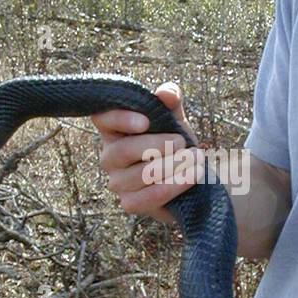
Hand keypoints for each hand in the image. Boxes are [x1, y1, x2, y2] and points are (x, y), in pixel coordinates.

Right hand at [91, 82, 200, 224]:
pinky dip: (172, 186)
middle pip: (122, 151)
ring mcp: (117, 182)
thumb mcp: (175, 118)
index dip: (120, 119)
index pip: (102, 118)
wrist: (192, 176)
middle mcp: (109, 156)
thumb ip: (170, 102)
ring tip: (195, 159)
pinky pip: (146, 197)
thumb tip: (166, 93)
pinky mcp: (130, 204)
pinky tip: (191, 176)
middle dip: (157, 145)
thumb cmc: (176, 143)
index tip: (146, 121)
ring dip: (172, 165)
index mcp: (114, 130)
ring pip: (139, 175)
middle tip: (182, 142)